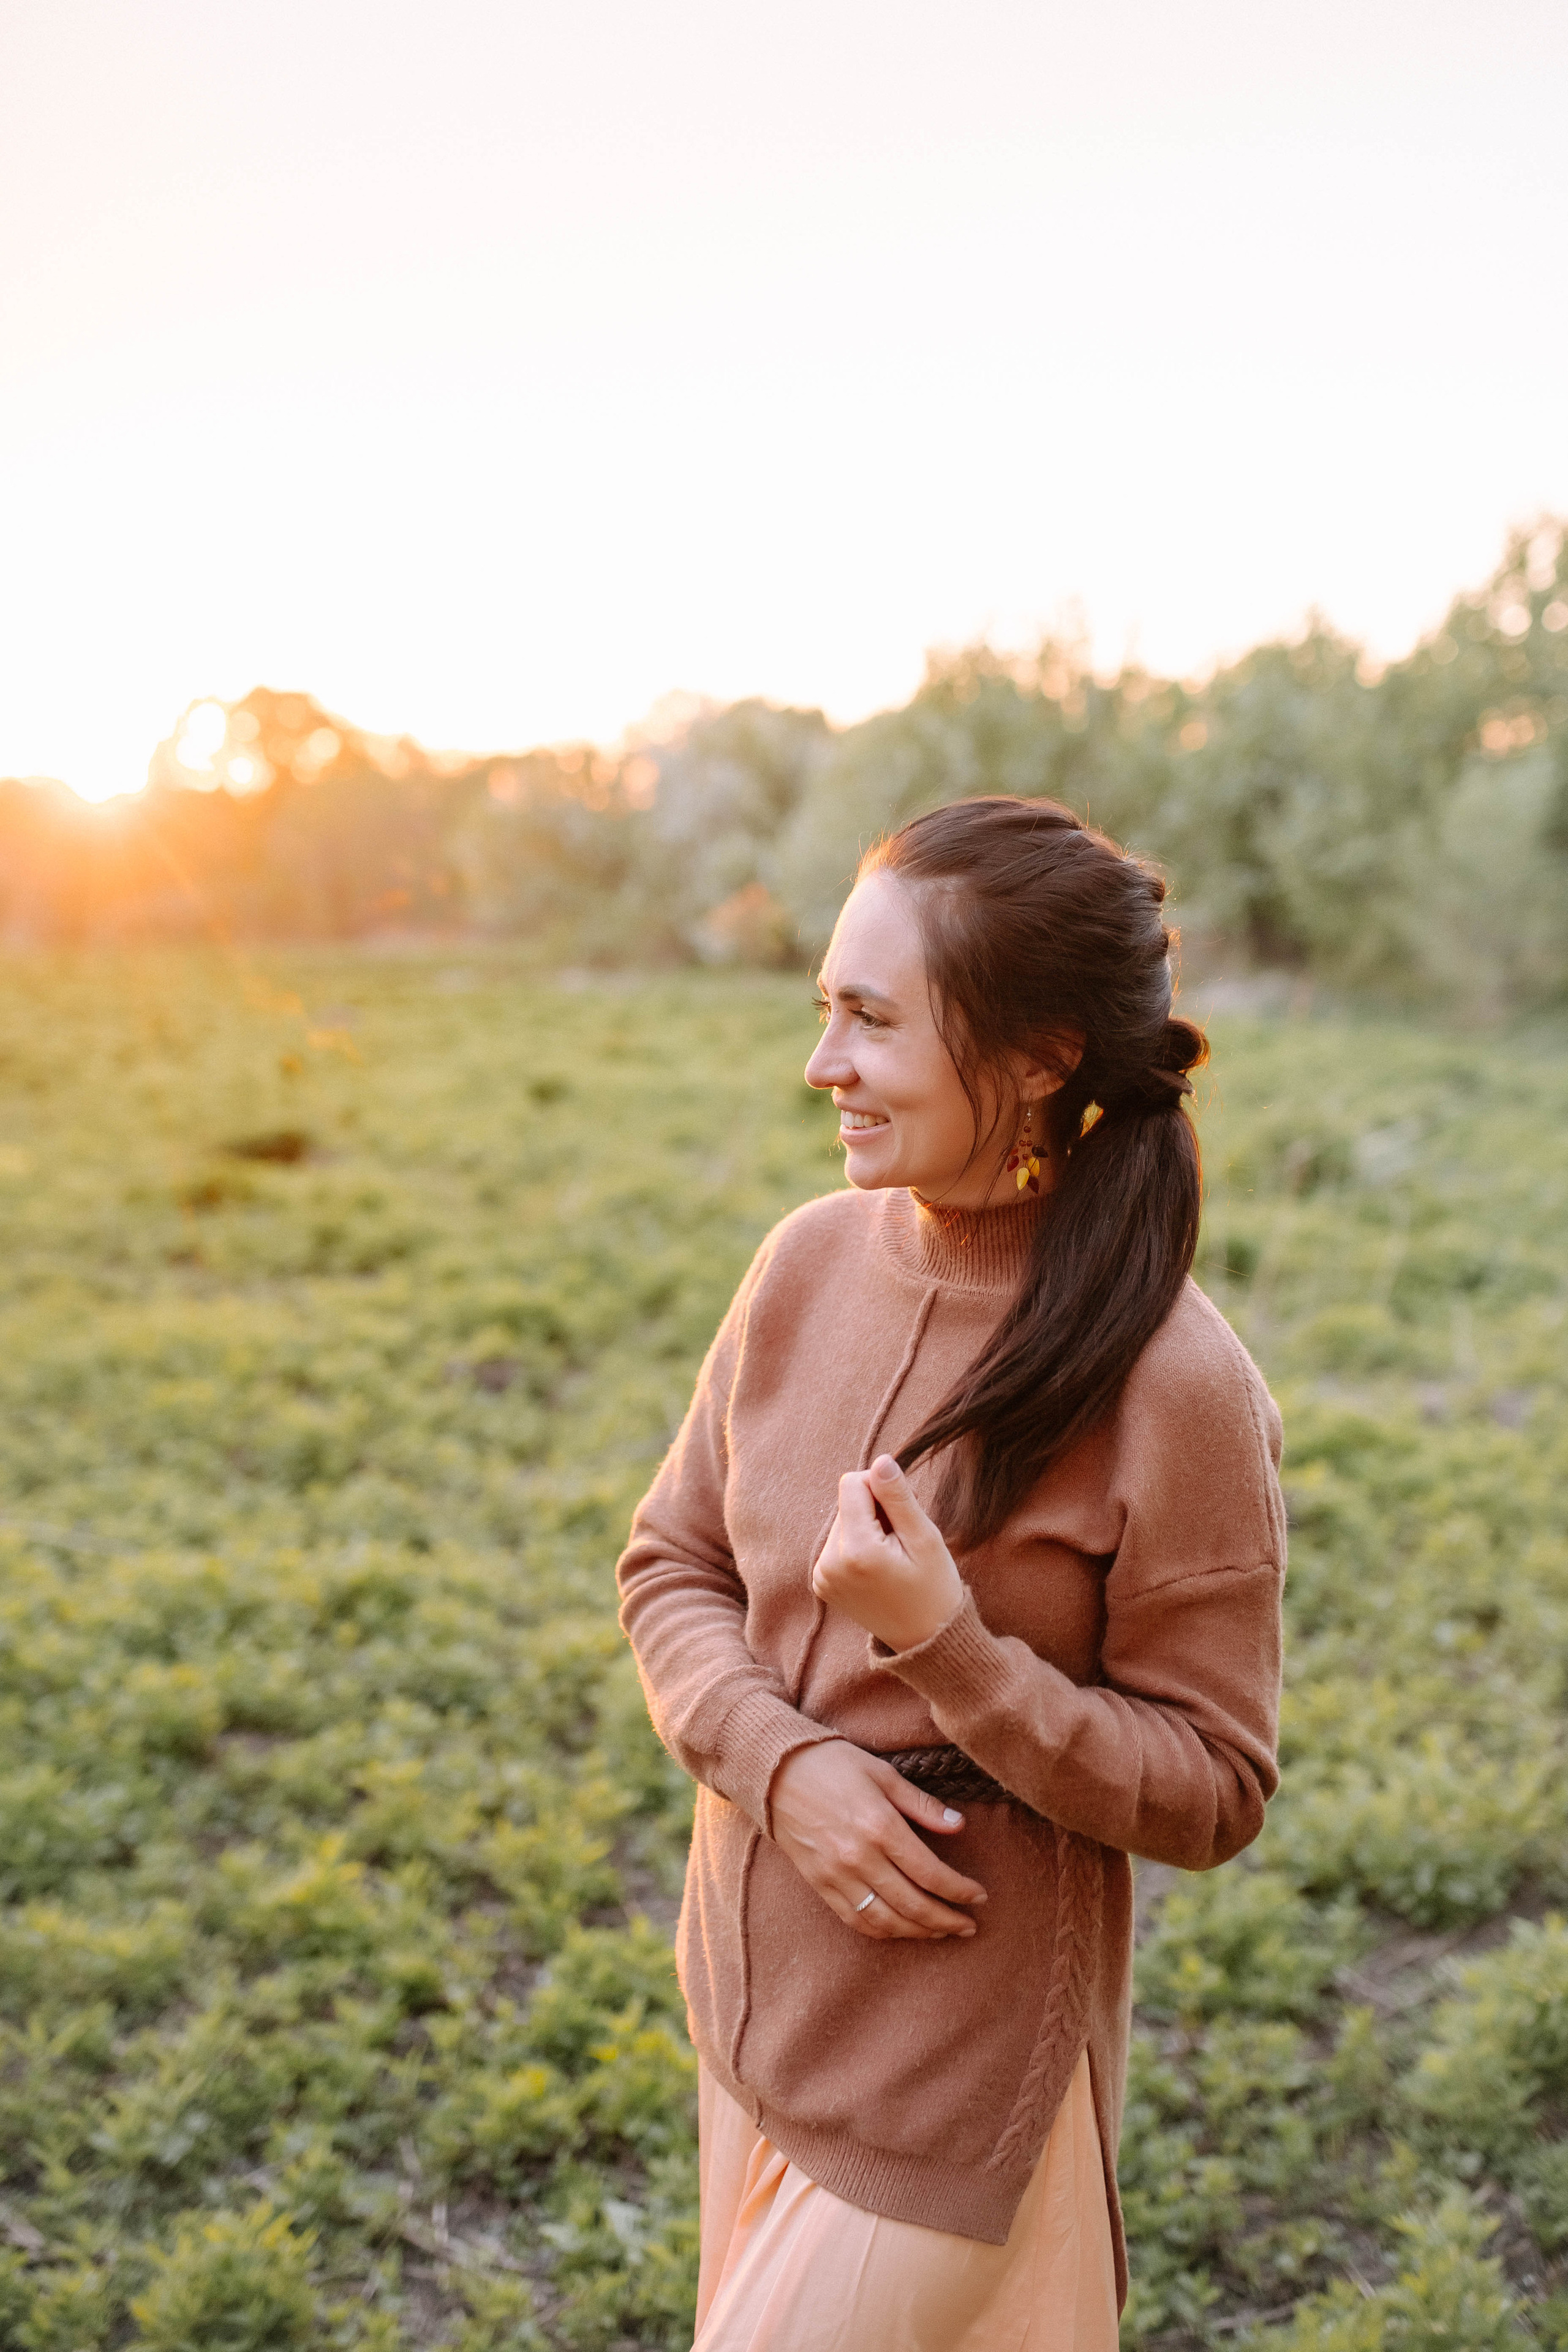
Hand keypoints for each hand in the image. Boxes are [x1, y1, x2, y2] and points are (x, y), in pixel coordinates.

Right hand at [769, 1740, 986, 1938]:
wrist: (774, 1773)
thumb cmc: (833, 1764)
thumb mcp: (883, 1773)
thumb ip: (922, 1805)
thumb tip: (959, 1827)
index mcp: (880, 1827)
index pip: (930, 1873)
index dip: (959, 1890)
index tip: (979, 1896)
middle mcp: (859, 1858)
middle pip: (913, 1904)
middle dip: (947, 1920)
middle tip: (969, 1926)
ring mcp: (836, 1876)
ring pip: (886, 1921)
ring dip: (919, 1932)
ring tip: (942, 1931)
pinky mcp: (820, 1885)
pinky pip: (857, 1920)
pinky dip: (884, 1931)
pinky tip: (903, 1929)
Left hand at [811, 1455, 965, 1651]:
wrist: (926, 1640)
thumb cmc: (934, 1588)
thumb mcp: (925, 1538)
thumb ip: (898, 1497)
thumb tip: (880, 1460)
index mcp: (856, 1551)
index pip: (852, 1483)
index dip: (881, 1489)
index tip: (902, 1516)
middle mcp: (829, 1563)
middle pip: (845, 1502)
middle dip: (874, 1511)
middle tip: (901, 1543)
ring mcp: (822, 1575)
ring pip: (841, 1520)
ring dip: (866, 1528)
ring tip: (891, 1558)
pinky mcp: (821, 1582)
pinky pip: (836, 1542)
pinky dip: (857, 1545)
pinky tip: (878, 1568)